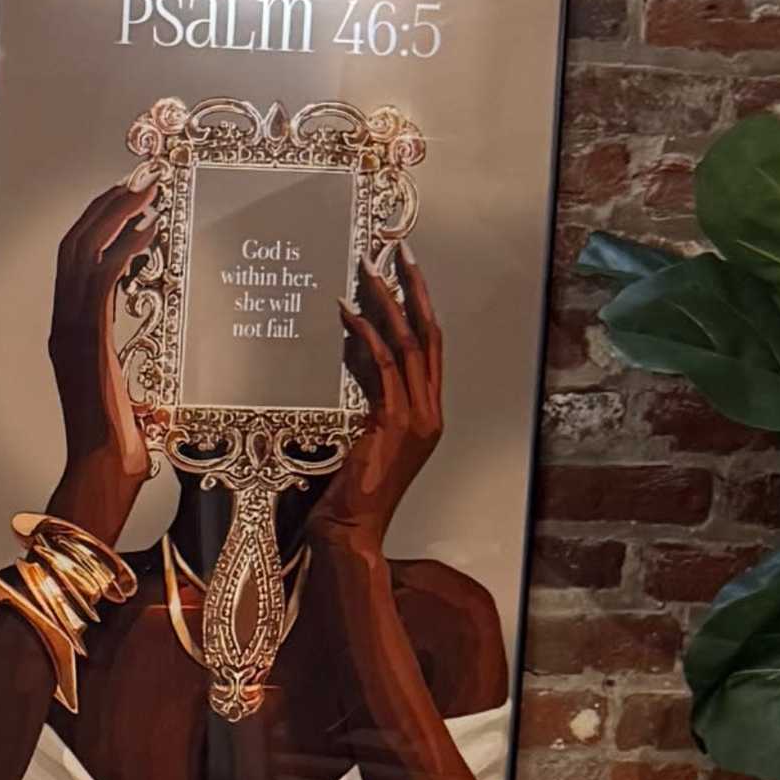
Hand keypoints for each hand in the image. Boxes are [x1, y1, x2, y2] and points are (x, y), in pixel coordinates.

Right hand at [42, 183, 153, 539]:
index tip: (126, 200)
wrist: (100, 472)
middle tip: (138, 178)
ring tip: (146, 189)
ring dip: (115, 214)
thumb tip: (158, 388)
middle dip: (105, 206)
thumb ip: (134, 381)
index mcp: (68, 335)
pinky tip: (150, 230)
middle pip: (73, 244)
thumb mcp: (129, 399)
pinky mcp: (87, 340)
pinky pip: (101, 279)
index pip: (74, 262)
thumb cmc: (116, 448)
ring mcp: (69, 332)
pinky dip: (125, 248)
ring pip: (82, 252)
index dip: (97, 224)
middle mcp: (62, 325)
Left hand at [320, 255, 447, 559]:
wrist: (352, 528)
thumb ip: (369, 400)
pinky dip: (366, 336)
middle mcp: (430, 412)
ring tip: (369, 270)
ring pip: (409, 345)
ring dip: (388, 303)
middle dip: (416, 289)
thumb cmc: (351, 490)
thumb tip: (353, 356)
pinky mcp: (394, 423)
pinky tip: (348, 313)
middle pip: (429, 335)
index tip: (407, 271)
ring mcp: (417, 417)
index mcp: (428, 414)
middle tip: (400, 251)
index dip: (421, 307)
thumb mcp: (365, 437)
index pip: (430, 348)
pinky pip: (383, 367)